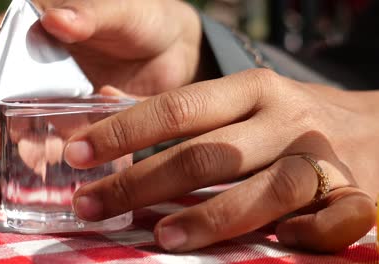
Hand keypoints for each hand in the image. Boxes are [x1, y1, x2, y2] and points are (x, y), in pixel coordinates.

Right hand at [0, 0, 203, 156]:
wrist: (176, 52)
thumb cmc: (142, 22)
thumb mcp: (119, 13)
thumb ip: (90, 15)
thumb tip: (55, 20)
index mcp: (36, 33)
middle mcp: (37, 70)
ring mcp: (54, 102)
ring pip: (14, 124)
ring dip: (8, 140)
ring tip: (19, 152)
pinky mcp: (75, 126)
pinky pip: (52, 145)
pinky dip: (46, 158)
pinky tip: (49, 167)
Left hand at [65, 69, 376, 252]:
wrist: (376, 128)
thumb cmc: (290, 120)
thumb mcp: (242, 101)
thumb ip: (185, 109)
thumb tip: (110, 103)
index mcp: (250, 90)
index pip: (177, 107)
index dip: (123, 132)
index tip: (78, 155)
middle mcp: (284, 118)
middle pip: (205, 154)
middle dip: (141, 182)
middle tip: (91, 205)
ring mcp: (321, 158)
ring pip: (261, 190)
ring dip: (208, 218)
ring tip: (160, 237)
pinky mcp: (356, 194)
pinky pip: (328, 221)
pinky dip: (300, 237)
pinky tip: (271, 246)